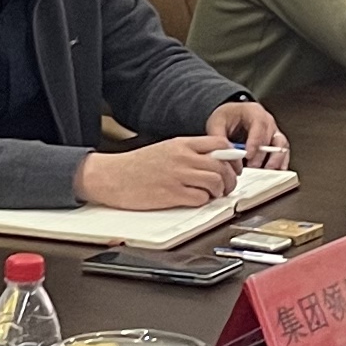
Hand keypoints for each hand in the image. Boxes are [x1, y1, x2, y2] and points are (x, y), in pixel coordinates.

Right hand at [79, 137, 241, 211]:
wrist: (111, 176)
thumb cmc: (135, 166)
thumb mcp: (166, 149)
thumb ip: (189, 153)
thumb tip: (214, 160)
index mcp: (182, 144)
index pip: (221, 144)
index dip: (233, 157)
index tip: (234, 166)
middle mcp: (183, 157)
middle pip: (222, 165)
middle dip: (230, 178)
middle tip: (227, 186)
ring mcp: (178, 175)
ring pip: (216, 181)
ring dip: (219, 191)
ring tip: (213, 195)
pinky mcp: (172, 194)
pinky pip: (200, 198)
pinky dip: (204, 201)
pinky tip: (197, 200)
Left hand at [205, 98, 284, 169]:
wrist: (232, 116)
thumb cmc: (227, 116)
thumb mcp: (217, 122)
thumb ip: (218, 137)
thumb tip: (223, 152)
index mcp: (254, 112)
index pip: (259, 125)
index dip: (255, 142)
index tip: (248, 155)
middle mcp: (267, 121)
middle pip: (271, 138)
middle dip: (262, 154)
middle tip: (252, 166)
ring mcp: (273, 132)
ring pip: (281, 145)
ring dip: (275, 159)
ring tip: (266, 170)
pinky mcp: (275, 143)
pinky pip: (283, 152)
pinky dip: (281, 163)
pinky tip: (276, 172)